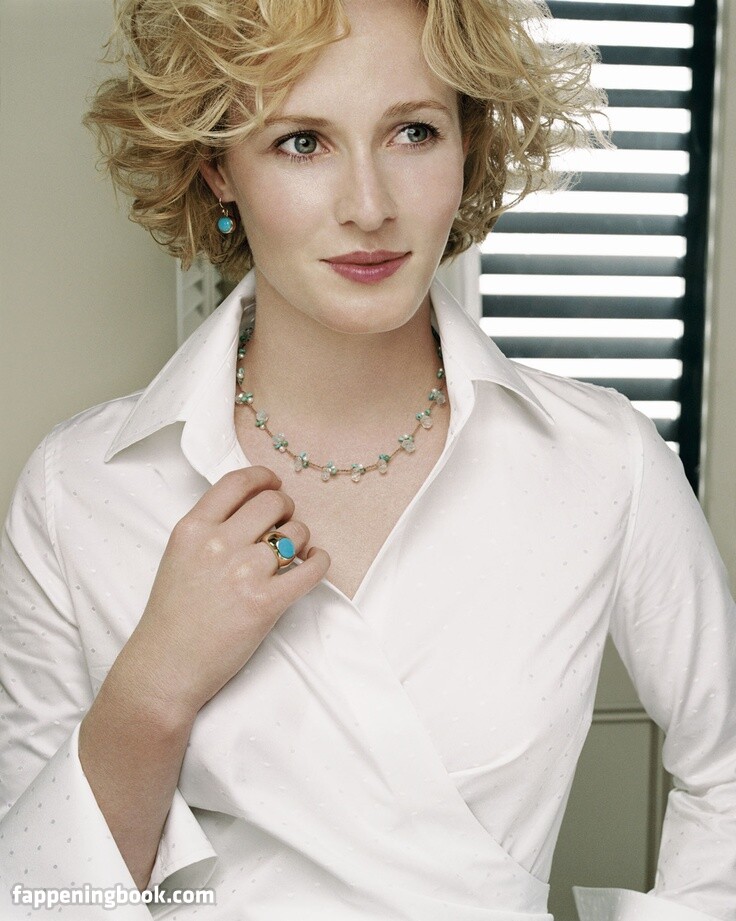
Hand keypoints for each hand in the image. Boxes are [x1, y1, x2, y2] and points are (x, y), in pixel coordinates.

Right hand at [111, 466, 329, 722]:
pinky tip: (313, 563)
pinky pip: (311, 568)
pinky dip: (319, 562)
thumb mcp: (178, 556)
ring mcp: (243, 572)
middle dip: (285, 510)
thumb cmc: (172, 617)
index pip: (238, 482)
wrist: (165, 667)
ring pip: (295, 533)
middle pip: (273, 502)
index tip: (274, 483)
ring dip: (300, 541)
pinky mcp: (266, 602)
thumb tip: (254, 508)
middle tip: (283, 525)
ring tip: (290, 555)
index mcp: (193, 528)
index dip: (264, 477)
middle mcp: (218, 544)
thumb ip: (210, 528)